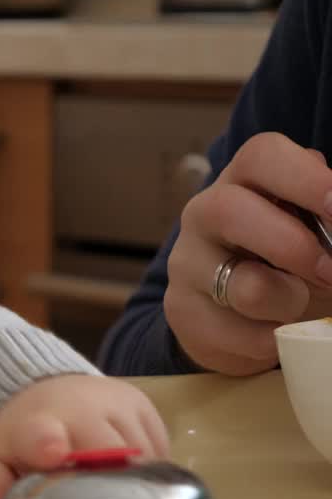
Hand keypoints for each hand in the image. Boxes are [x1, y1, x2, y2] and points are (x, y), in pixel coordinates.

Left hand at [0, 374, 168, 498]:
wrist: (46, 388)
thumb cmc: (22, 434)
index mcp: (34, 422)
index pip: (40, 432)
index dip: (47, 442)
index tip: (52, 453)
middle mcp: (80, 406)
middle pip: (105, 453)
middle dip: (107, 486)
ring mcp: (117, 404)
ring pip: (140, 456)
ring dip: (132, 483)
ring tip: (115, 497)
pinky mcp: (145, 406)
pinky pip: (159, 451)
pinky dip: (149, 472)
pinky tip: (130, 478)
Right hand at [165, 132, 331, 374]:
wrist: (234, 311)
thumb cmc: (285, 258)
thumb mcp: (310, 226)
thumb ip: (327, 214)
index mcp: (244, 180)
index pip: (262, 156)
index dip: (305, 178)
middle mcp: (204, 213)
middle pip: (230, 210)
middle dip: (294, 246)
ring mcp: (187, 263)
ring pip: (243, 285)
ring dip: (289, 303)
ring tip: (297, 307)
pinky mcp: (182, 310)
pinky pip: (237, 334)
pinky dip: (271, 341)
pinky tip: (273, 331)